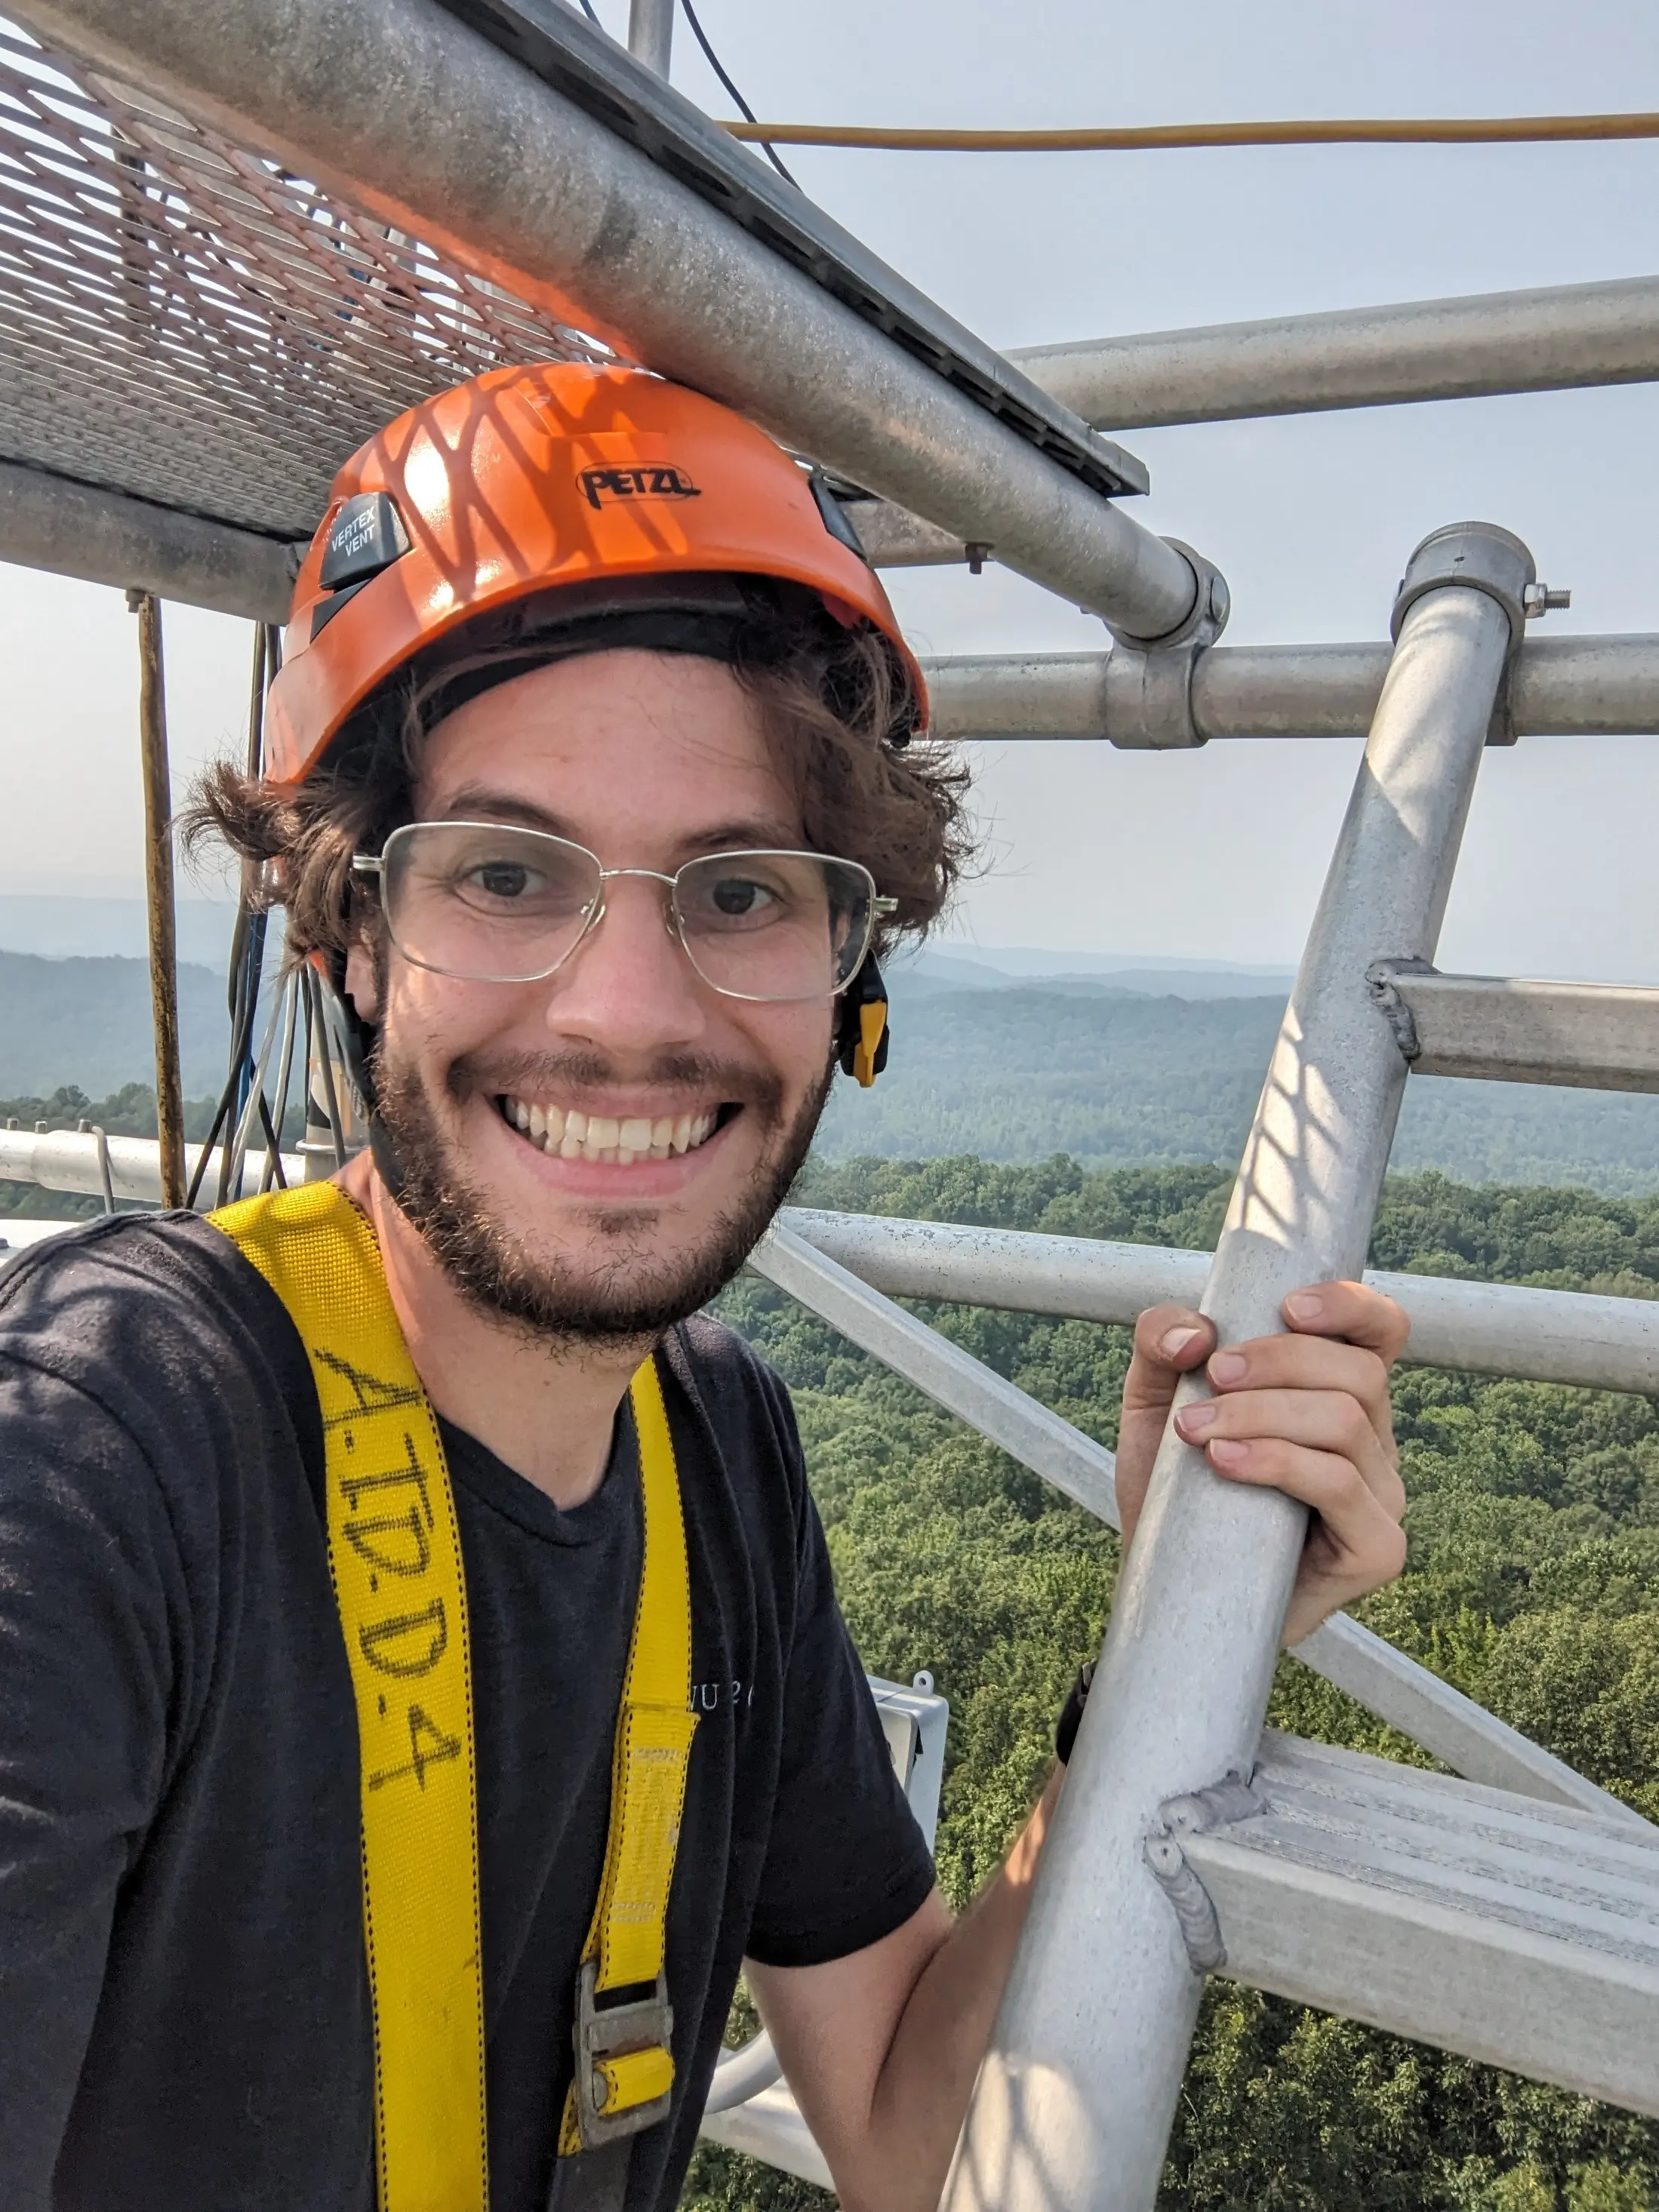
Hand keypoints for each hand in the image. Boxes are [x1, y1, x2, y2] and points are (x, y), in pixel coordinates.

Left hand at [1115, 1282, 1409, 1646]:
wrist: (1165, 1582)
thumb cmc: (1175, 1486)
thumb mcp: (1155, 1398)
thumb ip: (1161, 1342)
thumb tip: (1195, 1330)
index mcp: (1341, 1394)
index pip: (1382, 1331)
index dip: (1350, 1306)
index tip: (1286, 1308)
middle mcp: (1374, 1441)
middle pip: (1357, 1372)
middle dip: (1273, 1363)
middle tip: (1209, 1379)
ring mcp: (1383, 1497)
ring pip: (1343, 1422)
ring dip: (1259, 1413)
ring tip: (1195, 1429)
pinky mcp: (1376, 1549)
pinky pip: (1339, 1485)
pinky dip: (1277, 1462)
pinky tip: (1224, 1463)